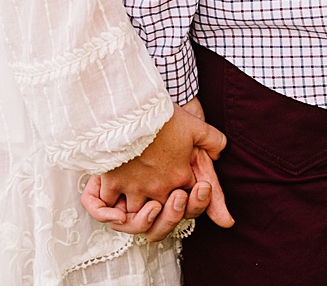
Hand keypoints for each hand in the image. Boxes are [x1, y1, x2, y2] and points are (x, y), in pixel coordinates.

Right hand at [84, 100, 232, 238]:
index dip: (190, 201)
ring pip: (136, 217)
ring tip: (145, 208)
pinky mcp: (113, 184)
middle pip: (164, 216)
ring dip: (140, 217)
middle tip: (169, 201)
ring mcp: (135, 188)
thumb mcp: (196, 126)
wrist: (133, 109)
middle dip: (169, 214)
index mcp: (180, 177)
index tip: (186, 192)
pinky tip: (116, 211)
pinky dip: (108, 213)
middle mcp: (159, 188)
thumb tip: (218, 155)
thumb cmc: (164, 117)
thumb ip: (213, 141)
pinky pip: (107, 208)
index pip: (190, 201)